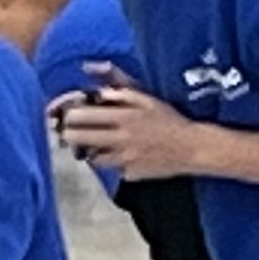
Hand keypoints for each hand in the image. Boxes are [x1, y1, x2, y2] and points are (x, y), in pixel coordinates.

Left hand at [54, 78, 208, 181]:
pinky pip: (111, 168)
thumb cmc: (168, 120)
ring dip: (88, 150)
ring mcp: (123, 159)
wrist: (191, 148)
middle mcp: (120, 139)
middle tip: (67, 131)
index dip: (69, 115)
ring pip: (91, 156)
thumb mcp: (147, 98)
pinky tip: (116, 155)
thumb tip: (97, 85)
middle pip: (79, 138)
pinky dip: (110, 162)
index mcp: (123, 117)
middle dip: (69, 133)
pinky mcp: (129, 174)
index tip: (66, 115)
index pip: (82, 116)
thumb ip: (120, 89)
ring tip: (91, 144)